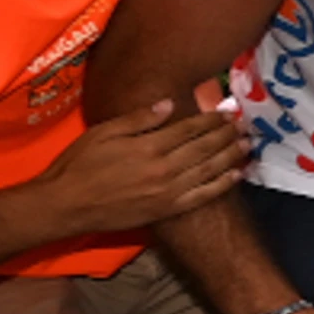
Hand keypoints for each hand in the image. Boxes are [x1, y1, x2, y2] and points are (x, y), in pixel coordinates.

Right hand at [33, 102, 245, 236]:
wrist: (65, 205)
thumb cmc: (78, 165)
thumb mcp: (102, 133)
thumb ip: (138, 119)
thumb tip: (169, 103)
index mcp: (148, 146)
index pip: (189, 129)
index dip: (211, 119)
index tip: (227, 111)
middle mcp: (163, 168)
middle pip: (204, 147)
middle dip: (226, 134)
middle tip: (244, 124)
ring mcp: (167, 191)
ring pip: (209, 170)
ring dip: (231, 156)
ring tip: (247, 144)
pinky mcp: (166, 210)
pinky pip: (202, 196)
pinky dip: (222, 185)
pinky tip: (236, 175)